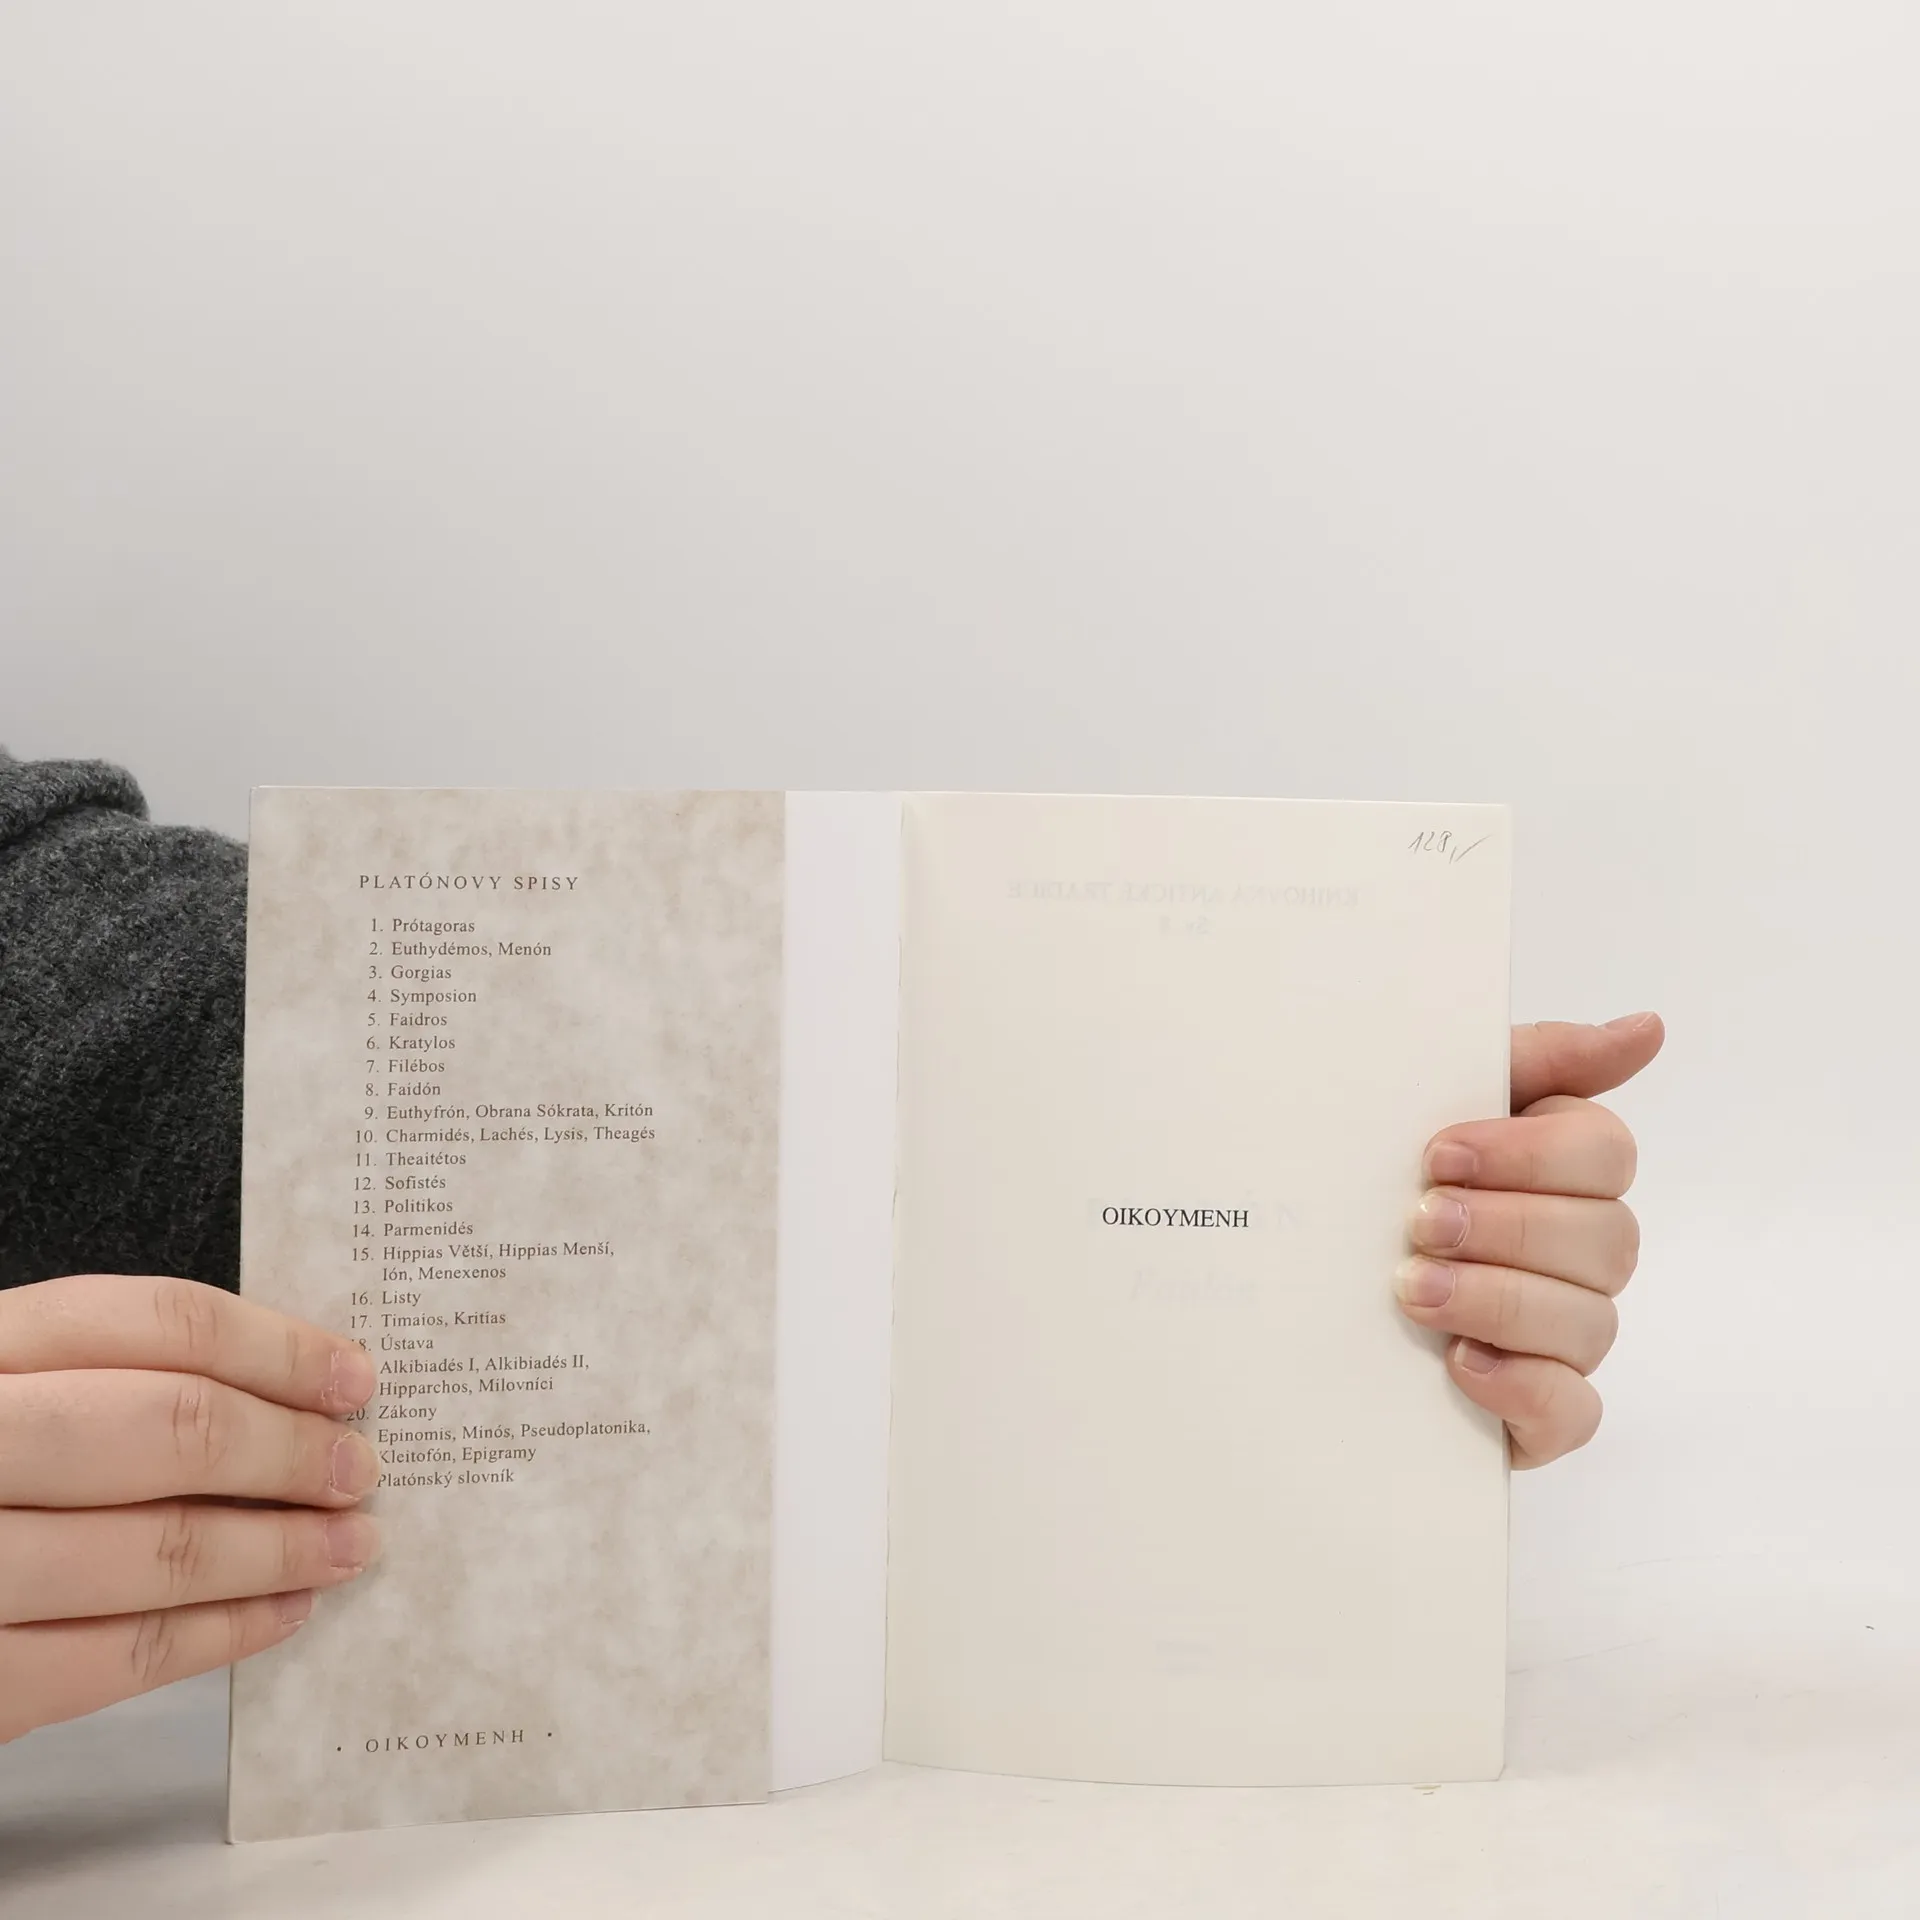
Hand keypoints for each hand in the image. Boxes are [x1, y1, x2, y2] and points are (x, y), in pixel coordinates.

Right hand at [0, 1273, 381, 1741]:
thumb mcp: (6, 1391)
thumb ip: (96, 1379)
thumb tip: (280, 1390)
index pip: (148, 1321)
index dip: (273, 1346)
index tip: (352, 1376)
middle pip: (167, 1428)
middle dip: (289, 1452)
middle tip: (361, 1468)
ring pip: (155, 1552)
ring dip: (278, 1553)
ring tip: (347, 1547)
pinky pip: (113, 1658)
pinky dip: (219, 1637)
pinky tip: (280, 1616)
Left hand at [1396, 1013, 1663, 1467]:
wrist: (1302, 1287)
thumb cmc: (1383, 1178)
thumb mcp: (1436, 1099)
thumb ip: (1540, 1059)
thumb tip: (1647, 1028)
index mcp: (1565, 1172)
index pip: (1605, 1154)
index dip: (1530, 1155)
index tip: (1437, 1154)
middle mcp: (1581, 1255)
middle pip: (1606, 1238)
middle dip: (1507, 1227)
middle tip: (1420, 1222)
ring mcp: (1566, 1337)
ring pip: (1588, 1322)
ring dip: (1497, 1299)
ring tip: (1410, 1290)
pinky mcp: (1541, 1413)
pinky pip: (1572, 1412)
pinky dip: (1521, 1386)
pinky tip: (1459, 1362)